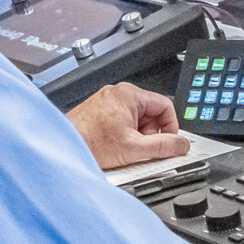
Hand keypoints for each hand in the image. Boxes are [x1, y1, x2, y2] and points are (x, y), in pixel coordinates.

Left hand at [67, 82, 188, 169]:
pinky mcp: (99, 112)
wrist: (62, 148)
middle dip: (151, 134)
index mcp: (129, 94)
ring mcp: (106, 102)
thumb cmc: (89, 142)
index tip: (169, 142)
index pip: (166, 106)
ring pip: (136, 119)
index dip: (171, 127)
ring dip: (137, 137)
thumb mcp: (135, 148)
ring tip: (125, 150)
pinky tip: (115, 148)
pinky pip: (122, 122)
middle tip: (142, 149)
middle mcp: (117, 93)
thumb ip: (164, 147)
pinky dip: (124, 136)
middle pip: (151, 114)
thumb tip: (181, 145)